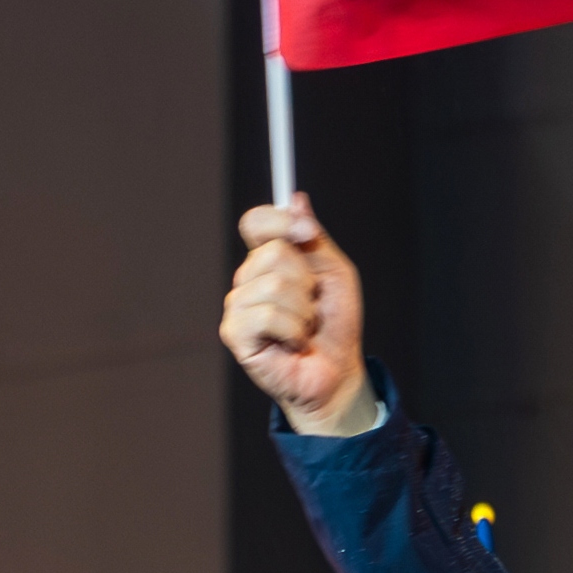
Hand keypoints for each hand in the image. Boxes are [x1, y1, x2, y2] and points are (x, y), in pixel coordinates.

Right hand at [221, 198, 378, 433]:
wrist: (337, 372)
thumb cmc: (334, 325)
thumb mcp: (334, 273)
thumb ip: (314, 238)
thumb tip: (296, 200)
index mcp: (267, 260)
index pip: (256, 222)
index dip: (279, 220)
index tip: (307, 234)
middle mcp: (247, 280)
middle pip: (273, 252)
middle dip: (307, 281)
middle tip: (312, 305)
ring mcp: (237, 306)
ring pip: (273, 284)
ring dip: (303, 310)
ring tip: (305, 329)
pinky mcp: (235, 333)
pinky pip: (266, 315)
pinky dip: (292, 330)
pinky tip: (293, 344)